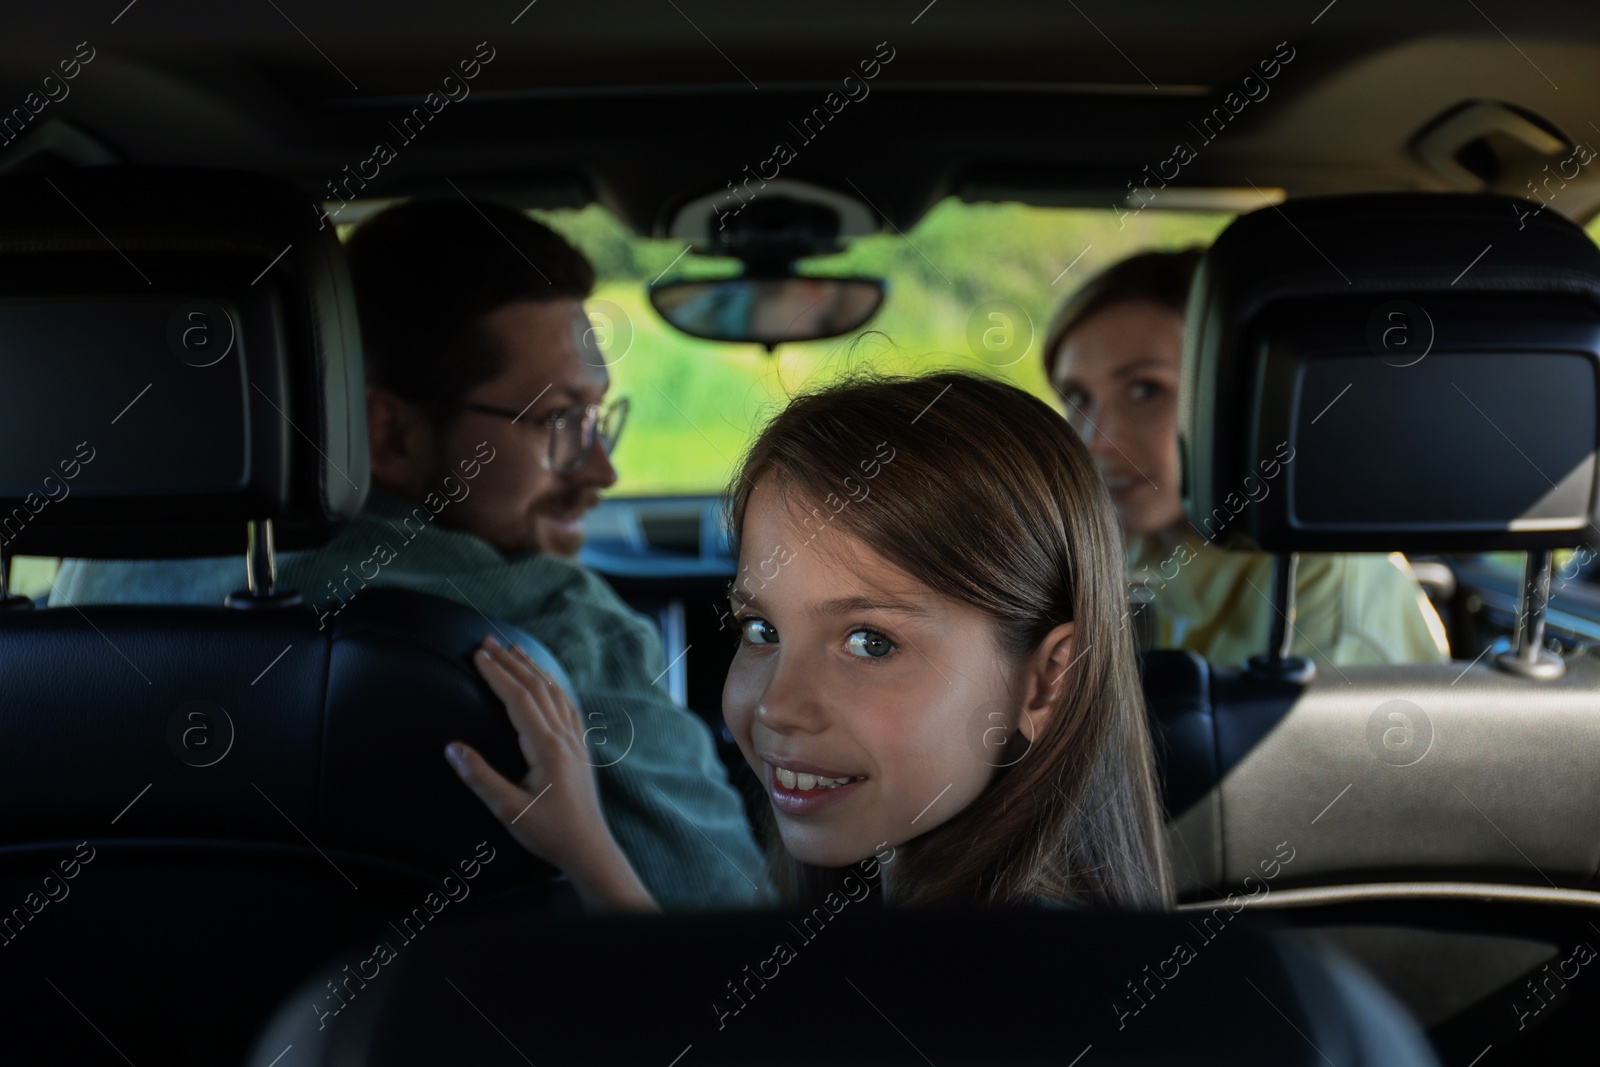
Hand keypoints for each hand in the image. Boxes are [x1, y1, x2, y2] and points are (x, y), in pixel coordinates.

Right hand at [445, 635, 655, 911]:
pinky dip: (553, 687)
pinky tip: (548, 684)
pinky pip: (568, 707)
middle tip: (488, 641)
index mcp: (546, 747)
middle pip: (537, 688)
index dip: (497, 674)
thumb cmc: (549, 833)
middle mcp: (564, 737)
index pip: (518, 699)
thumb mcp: (508, 810)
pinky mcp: (581, 750)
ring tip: (515, 650)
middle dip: (511, 663)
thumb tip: (452, 748)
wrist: (590, 849)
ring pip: (555, 693)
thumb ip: (480, 777)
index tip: (477, 654)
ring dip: (533, 669)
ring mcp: (576, 742)